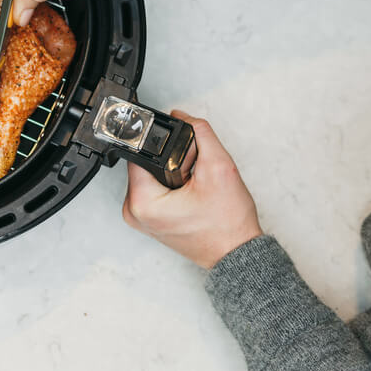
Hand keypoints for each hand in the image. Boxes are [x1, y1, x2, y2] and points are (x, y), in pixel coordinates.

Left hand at [122, 111, 262, 269]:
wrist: (237, 253)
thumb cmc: (228, 225)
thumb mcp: (220, 167)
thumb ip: (200, 134)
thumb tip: (183, 116)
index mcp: (142, 202)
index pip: (139, 154)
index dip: (162, 145)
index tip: (182, 152)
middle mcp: (134, 211)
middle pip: (144, 164)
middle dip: (170, 161)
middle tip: (192, 174)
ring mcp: (139, 218)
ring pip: (149, 176)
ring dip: (170, 173)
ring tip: (192, 185)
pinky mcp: (148, 219)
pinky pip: (153, 190)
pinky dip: (169, 186)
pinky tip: (188, 193)